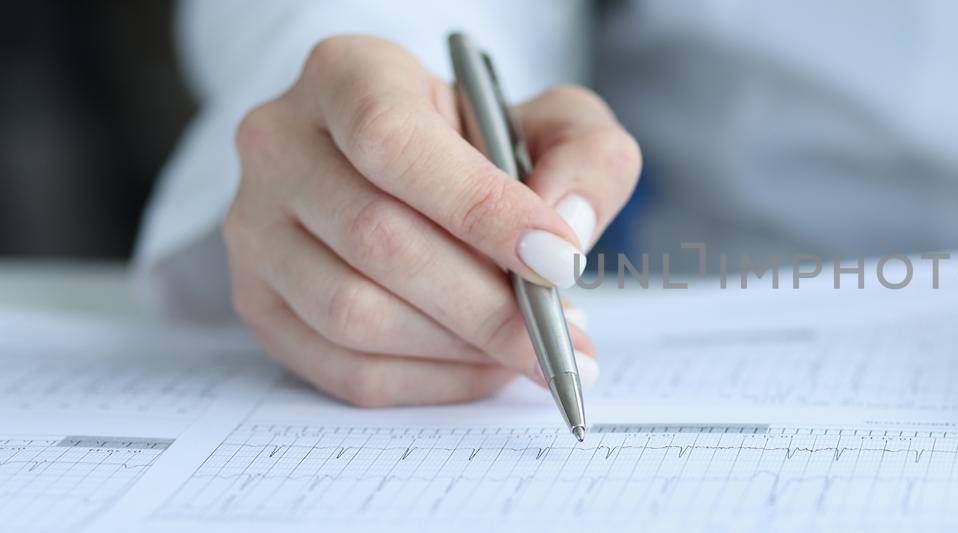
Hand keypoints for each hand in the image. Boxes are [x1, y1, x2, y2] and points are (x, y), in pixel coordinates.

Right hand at [224, 36, 640, 406]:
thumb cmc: (486, 144)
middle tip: (562, 338)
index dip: (480, 210)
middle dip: (487, 305)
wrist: (419, 174)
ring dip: (460, 348)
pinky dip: (432, 382)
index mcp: (346, 74)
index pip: (395, 143)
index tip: (560, 260)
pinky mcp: (258, 304)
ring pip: (353, 314)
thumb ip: (586, 155)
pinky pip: (344, 369)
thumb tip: (566, 223)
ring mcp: (254, 229)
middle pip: (377, 240)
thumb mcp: (555, 121)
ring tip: (532, 350)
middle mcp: (279, 144)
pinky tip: (486, 366)